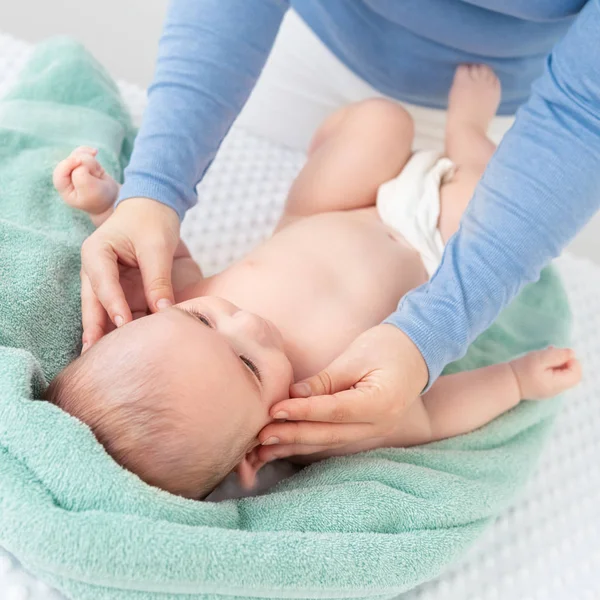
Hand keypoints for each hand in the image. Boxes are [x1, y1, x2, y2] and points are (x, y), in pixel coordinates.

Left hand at [53, 146, 118, 213]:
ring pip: (77, 155)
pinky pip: (81, 152)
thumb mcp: (90, 191)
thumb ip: (81, 176)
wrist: (113, 199)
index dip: (67, 164)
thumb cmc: (100, 199)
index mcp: (64, 189)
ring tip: (98, 173)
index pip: (59, 173)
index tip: (79, 161)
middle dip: (84, 164)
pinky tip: (95, 152)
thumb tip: (79, 160)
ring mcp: (74, 171)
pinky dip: (88, 152)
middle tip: (96, 174)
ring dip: (90, 161)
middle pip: (69, 161)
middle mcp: (66, 179)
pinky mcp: (83, 165)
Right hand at [80, 197, 179, 348]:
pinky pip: (118, 308)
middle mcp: (95, 268)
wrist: (153, 205)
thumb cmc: (152, 219)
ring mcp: (105, 280)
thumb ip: (158, 280)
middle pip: (93, 303)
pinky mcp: (119, 287)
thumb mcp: (157, 248)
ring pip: (102, 310)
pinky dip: (120, 325)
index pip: (104, 283)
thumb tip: (164, 312)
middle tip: (93, 356)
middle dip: (94, 329)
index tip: (123, 326)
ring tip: (103, 359)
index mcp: (97, 252)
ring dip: (104, 332)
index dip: (114, 305)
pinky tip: (121, 346)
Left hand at [257, 324, 428, 461]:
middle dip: (293, 436)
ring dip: (295, 447)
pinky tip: (283, 447)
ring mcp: (374, 433)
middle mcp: (380, 425)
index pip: (335, 411)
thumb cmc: (387, 347)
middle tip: (260, 436)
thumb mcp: (355, 357)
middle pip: (329, 435)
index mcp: (381, 403)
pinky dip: (307, 443)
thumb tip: (293, 396)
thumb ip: (325, 381)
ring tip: (262, 451)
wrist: (416, 353)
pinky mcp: (364, 432)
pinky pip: (333, 441)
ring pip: (328, 444)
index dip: (303, 412)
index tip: (274, 410)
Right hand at [510, 346, 581, 399]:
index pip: (576, 373)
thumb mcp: (540, 359)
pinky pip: (553, 378)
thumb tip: (571, 353)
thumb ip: (558, 355)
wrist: (505, 383)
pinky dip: (550, 369)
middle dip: (564, 362)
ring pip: (562, 376)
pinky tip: (539, 364)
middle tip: (550, 353)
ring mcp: (549, 390)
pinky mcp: (542, 388)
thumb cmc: (522, 370)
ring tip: (543, 357)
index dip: (571, 361)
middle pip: (570, 375)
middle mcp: (557, 390)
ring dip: (556, 364)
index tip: (558, 354)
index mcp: (558, 383)